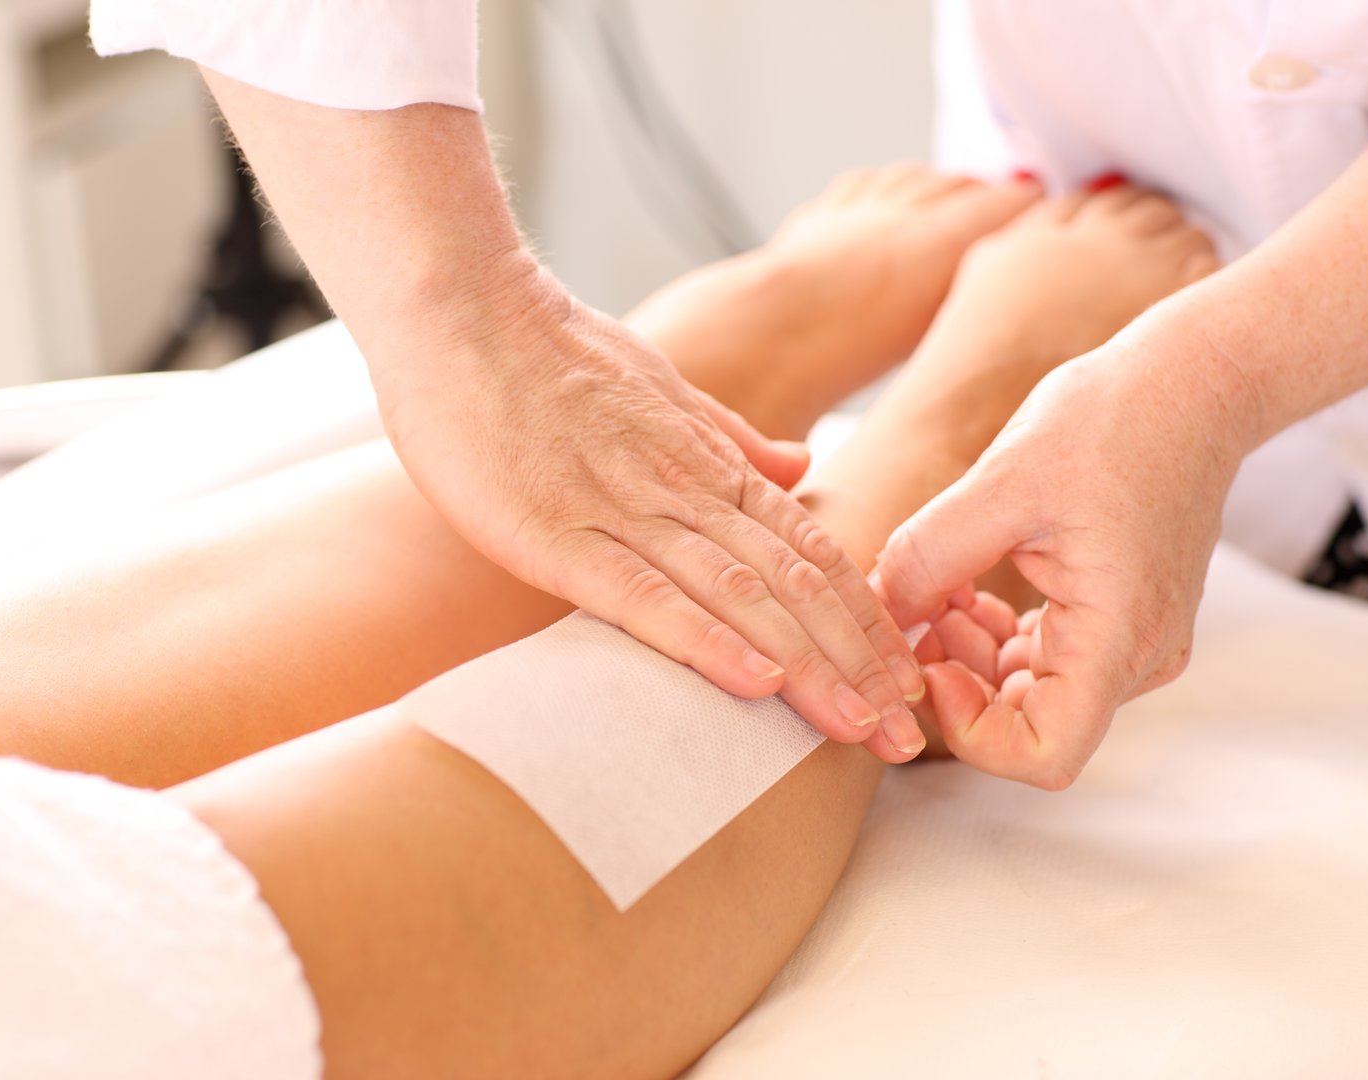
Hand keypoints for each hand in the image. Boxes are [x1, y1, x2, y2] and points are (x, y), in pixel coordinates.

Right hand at [379, 255, 925, 751]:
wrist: (459, 304)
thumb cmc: (547, 349)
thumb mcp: (659, 387)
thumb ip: (730, 438)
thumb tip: (802, 467)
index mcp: (709, 464)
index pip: (812, 552)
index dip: (866, 622)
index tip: (908, 680)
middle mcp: (683, 489)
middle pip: (795, 586)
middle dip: (857, 665)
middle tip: (906, 736)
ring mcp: (621, 509)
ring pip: (740, 595)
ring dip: (807, 667)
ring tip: (859, 730)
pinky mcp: (555, 531)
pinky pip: (640, 593)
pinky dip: (703, 638)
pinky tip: (752, 683)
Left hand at [873, 333, 1247, 787]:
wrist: (1193, 382)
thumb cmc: (1114, 420)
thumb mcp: (1001, 482)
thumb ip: (929, 556)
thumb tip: (880, 612)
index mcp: (1120, 634)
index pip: (1044, 753)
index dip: (970, 730)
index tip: (929, 663)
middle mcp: (1139, 655)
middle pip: (1030, 724)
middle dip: (958, 680)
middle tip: (916, 609)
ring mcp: (1135, 641)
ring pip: (1031, 691)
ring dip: (970, 654)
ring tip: (935, 585)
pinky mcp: (1121, 618)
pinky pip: (1046, 656)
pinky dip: (994, 635)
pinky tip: (962, 584)